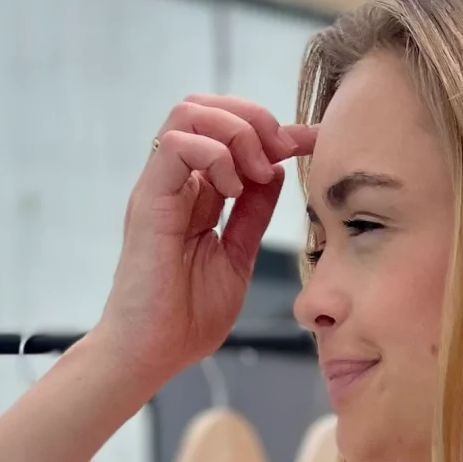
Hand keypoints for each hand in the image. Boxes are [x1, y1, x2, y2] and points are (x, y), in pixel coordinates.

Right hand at [88, 96, 315, 398]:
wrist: (152, 354)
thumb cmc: (186, 318)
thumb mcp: (237, 257)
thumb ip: (253, 216)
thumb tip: (275, 172)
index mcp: (195, 195)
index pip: (231, 136)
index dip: (276, 131)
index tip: (315, 142)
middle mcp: (175, 183)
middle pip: (206, 108)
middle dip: (254, 118)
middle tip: (282, 151)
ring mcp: (159, 188)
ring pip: (189, 113)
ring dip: (234, 130)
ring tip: (256, 170)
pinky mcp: (147, 201)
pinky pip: (175, 146)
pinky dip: (213, 155)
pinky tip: (234, 188)